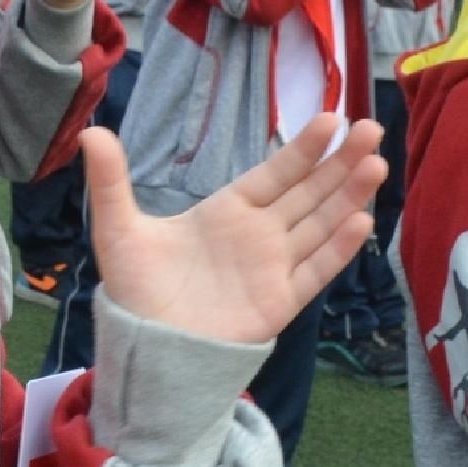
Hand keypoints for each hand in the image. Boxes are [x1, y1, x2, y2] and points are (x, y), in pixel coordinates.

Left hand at [82, 113, 383, 345]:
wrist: (145, 349)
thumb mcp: (118, 229)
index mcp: (227, 212)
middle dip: (340, 163)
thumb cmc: (135, 289)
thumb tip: (91, 132)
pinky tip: (360, 221)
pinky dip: (337, 248)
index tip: (331, 118)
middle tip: (371, 129)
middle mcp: (259, 235)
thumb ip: (111, 182)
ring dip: (348, 196)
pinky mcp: (280, 302)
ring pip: (320, 224)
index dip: (303, 148)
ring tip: (376, 165)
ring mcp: (273, 267)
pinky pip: (315, 270)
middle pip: (309, 192)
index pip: (275, 172)